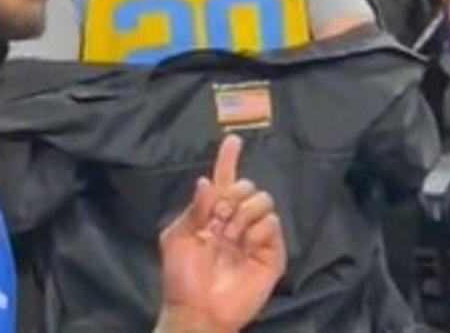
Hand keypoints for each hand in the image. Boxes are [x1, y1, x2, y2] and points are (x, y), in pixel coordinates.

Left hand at [158, 135, 285, 332]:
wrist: (197, 310)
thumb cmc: (182, 277)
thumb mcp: (177, 238)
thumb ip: (194, 209)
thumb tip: (206, 182)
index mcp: (212, 214)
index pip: (224, 180)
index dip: (229, 159)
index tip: (233, 140)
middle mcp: (236, 220)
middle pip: (247, 185)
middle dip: (232, 196)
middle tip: (217, 220)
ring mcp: (255, 236)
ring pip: (263, 200)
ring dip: (243, 215)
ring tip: (229, 238)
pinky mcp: (272, 253)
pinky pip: (272, 224)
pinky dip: (257, 231)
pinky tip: (244, 245)